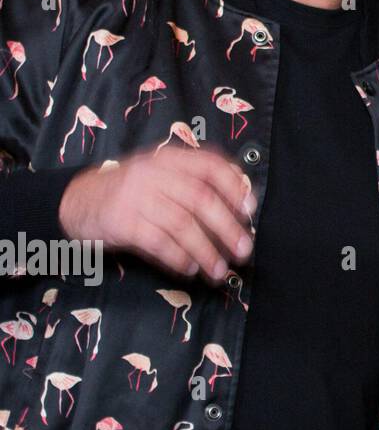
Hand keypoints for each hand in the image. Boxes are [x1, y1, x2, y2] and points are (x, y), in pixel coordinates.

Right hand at [58, 146, 255, 284]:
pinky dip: (178, 257)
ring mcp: (136, 196)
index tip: (250, 210)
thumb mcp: (161, 176)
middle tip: (243, 250)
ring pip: (181, 223)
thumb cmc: (131, 191)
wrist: (77, 201)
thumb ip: (195, 182)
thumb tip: (241, 206)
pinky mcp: (120, 221)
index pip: (211, 166)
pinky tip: (190, 268)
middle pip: (200, 198)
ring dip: (206, 250)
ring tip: (219, 270)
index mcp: (170, 159)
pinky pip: (157, 241)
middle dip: (227, 227)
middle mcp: (154, 173)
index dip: (234, 187)